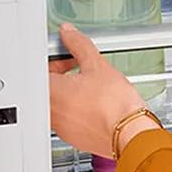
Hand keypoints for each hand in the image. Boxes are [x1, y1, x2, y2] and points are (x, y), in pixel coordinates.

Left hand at [49, 24, 158, 157]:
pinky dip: (77, 108)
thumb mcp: (97, 65)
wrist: (131, 133)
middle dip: (62, 73)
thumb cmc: (115, 106)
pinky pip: (69, 118)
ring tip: (91, 85)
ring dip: (69, 91)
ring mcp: (61, 128)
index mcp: (50, 93)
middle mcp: (51, 112)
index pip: (40, 68)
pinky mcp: (74, 137)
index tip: (67, 54)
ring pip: (58, 103)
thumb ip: (79, 45)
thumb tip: (69, 34)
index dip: (55, 57)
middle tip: (80, 67)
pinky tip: (95, 103)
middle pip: (47, 86)